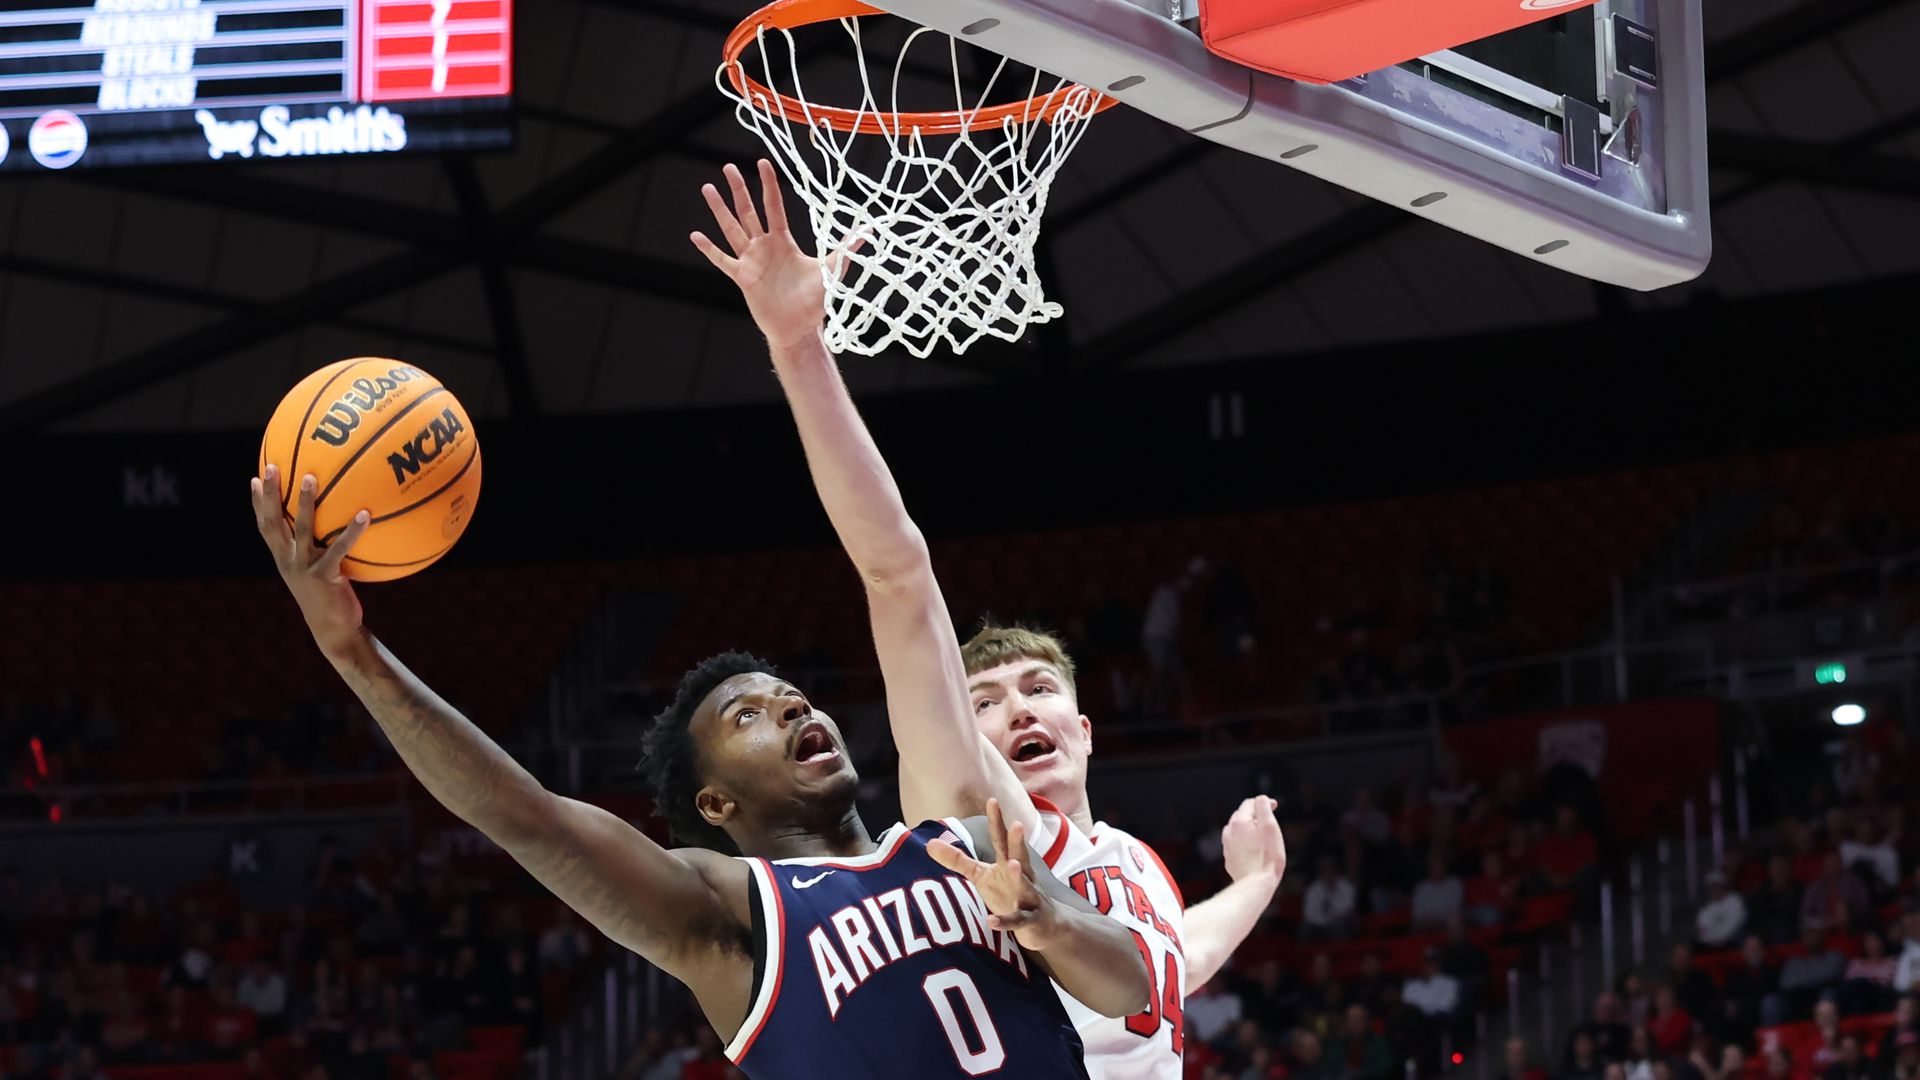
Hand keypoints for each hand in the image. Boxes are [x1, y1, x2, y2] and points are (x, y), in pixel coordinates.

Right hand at [250, 464, 370, 655]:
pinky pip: (338, 548)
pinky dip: (352, 530)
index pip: (265, 526)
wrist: (333, 631)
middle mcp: (288, 560)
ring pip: (300, 528)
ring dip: (304, 501)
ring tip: (311, 476)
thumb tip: (333, 525)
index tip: (254, 477)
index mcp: (283, 558)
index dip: (258, 503)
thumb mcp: (317, 572)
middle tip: (270, 466)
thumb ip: (317, 550)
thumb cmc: (328, 598)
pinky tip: (364, 514)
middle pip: (273, 521)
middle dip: (269, 493)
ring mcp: (304, 568)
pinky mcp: (324, 576)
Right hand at [691, 160, 850, 351]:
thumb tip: (869, 232)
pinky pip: (723, 260)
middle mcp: (764, 247)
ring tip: (707, 188)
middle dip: (739, 189)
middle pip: (748, 211)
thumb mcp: (832, 271)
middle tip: (728, 166)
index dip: (769, 185)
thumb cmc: (814, 301)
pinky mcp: (743, 278)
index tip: (762, 162)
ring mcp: (751, 261)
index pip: (774, 207)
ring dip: (720, 209)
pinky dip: (709, 249)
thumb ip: (847, 250)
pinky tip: (695, 235)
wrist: (798, 328)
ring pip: (732, 229)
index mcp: (783, 241)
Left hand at [929, 798, 1065, 951]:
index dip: (997, 821)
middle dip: (1017, 841)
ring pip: (1025, 885)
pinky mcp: (1030, 920)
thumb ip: (957, 860)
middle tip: (1017, 824)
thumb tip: (929, 844)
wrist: (1045, 924)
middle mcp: (1022, 876)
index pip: (1002, 839)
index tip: (993, 800)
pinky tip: (991, 921)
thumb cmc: (1010, 893)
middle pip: (1019, 855)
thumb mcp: (982, 876)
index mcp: (1009, 862)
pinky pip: (1018, 920)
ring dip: (1018, 876)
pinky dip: (1005, 921)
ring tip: (1012, 865)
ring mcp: (1028, 897)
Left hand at [1221, 796, 1286, 884]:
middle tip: (1270, 823)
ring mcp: (1227, 847)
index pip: (1249, 804)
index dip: (1264, 803)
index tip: (1274, 807)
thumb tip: (1261, 799)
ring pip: (1238, 831)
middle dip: (1256, 816)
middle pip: (1242, 816)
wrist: (1257, 883)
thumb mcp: (1270, 827)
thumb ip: (1264, 808)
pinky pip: (1237, 845)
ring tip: (1263, 838)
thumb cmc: (1267, 856)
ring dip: (1249, 830)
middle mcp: (1229, 832)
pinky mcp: (1230, 859)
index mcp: (1239, 822)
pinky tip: (1256, 851)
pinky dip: (1245, 843)